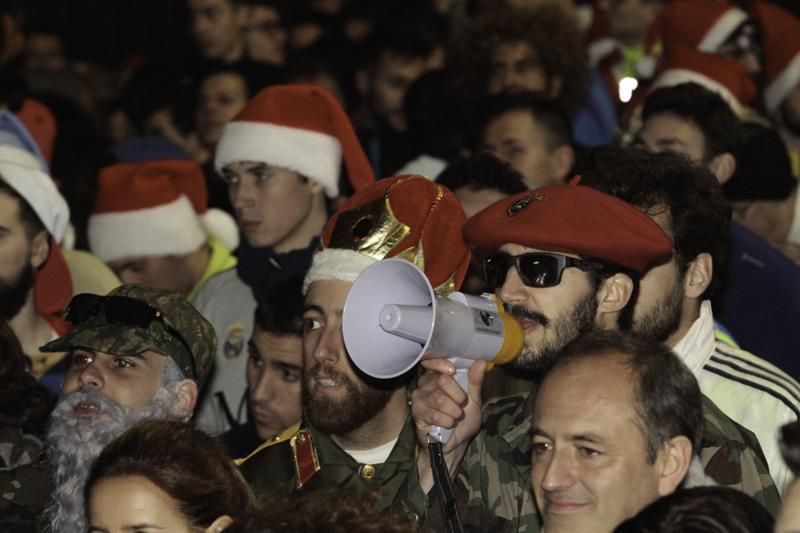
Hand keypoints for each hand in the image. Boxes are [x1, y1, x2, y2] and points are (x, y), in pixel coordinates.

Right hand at [412, 358, 485, 491]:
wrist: (456, 442)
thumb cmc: (464, 418)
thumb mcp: (474, 399)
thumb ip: (475, 381)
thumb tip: (481, 362)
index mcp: (439, 375)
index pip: (432, 361)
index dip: (440, 364)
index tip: (452, 370)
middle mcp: (426, 383)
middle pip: (441, 380)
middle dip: (458, 395)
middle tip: (462, 404)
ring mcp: (419, 398)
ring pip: (439, 398)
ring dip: (454, 411)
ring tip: (456, 416)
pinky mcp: (417, 414)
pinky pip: (433, 414)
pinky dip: (447, 421)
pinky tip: (449, 424)